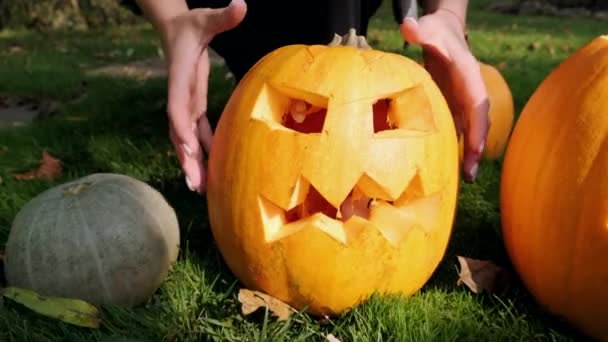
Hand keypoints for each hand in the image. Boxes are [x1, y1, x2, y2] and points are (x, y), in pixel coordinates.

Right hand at [160, 0, 245, 191]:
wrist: (175, 30)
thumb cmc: (190, 25)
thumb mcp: (205, 18)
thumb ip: (222, 16)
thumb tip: (241, 4)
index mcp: (180, 78)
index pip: (177, 106)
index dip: (181, 127)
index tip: (186, 147)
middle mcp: (179, 96)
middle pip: (178, 133)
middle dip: (185, 158)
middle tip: (194, 185)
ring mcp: (185, 104)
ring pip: (185, 139)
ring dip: (192, 163)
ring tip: (200, 189)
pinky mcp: (193, 106)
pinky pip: (196, 135)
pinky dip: (201, 152)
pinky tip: (210, 172)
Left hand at [400, 8, 489, 182]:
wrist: (444, 32)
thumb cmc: (436, 31)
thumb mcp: (428, 28)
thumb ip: (420, 29)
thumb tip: (407, 27)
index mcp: (469, 77)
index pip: (478, 104)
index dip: (478, 127)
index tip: (476, 148)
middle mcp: (471, 92)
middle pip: (478, 124)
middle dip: (475, 149)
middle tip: (469, 175)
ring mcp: (463, 101)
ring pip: (470, 131)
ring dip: (468, 154)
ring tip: (464, 179)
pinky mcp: (454, 107)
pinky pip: (459, 130)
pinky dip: (456, 148)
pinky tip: (449, 169)